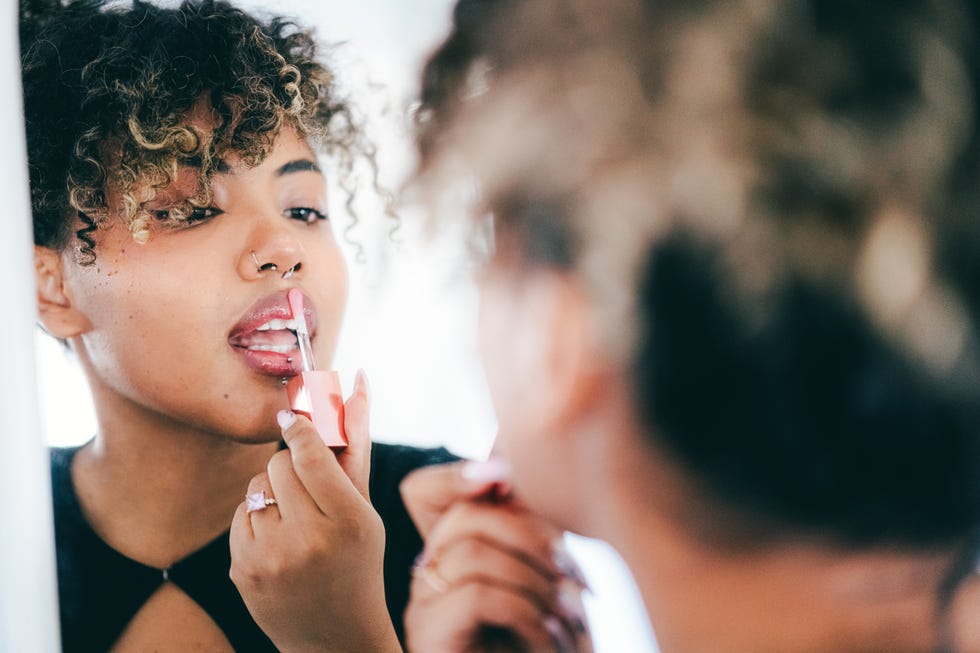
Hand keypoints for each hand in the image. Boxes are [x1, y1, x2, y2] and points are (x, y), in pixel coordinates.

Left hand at [230, 370, 400, 652]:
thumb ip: (356, 444)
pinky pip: (240, 515)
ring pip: (256, 487)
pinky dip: (256, 519)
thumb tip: (357, 379)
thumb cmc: (359, 562)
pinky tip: (278, 542)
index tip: (292, 418)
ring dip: (272, 493)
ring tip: (295, 520)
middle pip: (279, 465)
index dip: (300, 428)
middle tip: (306, 485)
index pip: (311, 454)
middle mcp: (309, 540)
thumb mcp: (367, 509)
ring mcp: (271, 559)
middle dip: (290, 465)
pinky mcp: (242, 572)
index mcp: (350, 522)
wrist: (336, 637)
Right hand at [401, 461, 592, 652]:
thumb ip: (528, 523)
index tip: (508, 472)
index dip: (457, 472)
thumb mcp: (545, 572)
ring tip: (571, 617)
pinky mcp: (428, 636)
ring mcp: (423, 605)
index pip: (424, 491)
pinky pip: (477, 595)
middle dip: (533, 534)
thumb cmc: (549, 641)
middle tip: (579, 577)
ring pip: (473, 552)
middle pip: (463, 516)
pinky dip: (527, 613)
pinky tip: (550, 638)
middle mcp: (427, 572)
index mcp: (451, 548)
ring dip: (537, 581)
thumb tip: (507, 454)